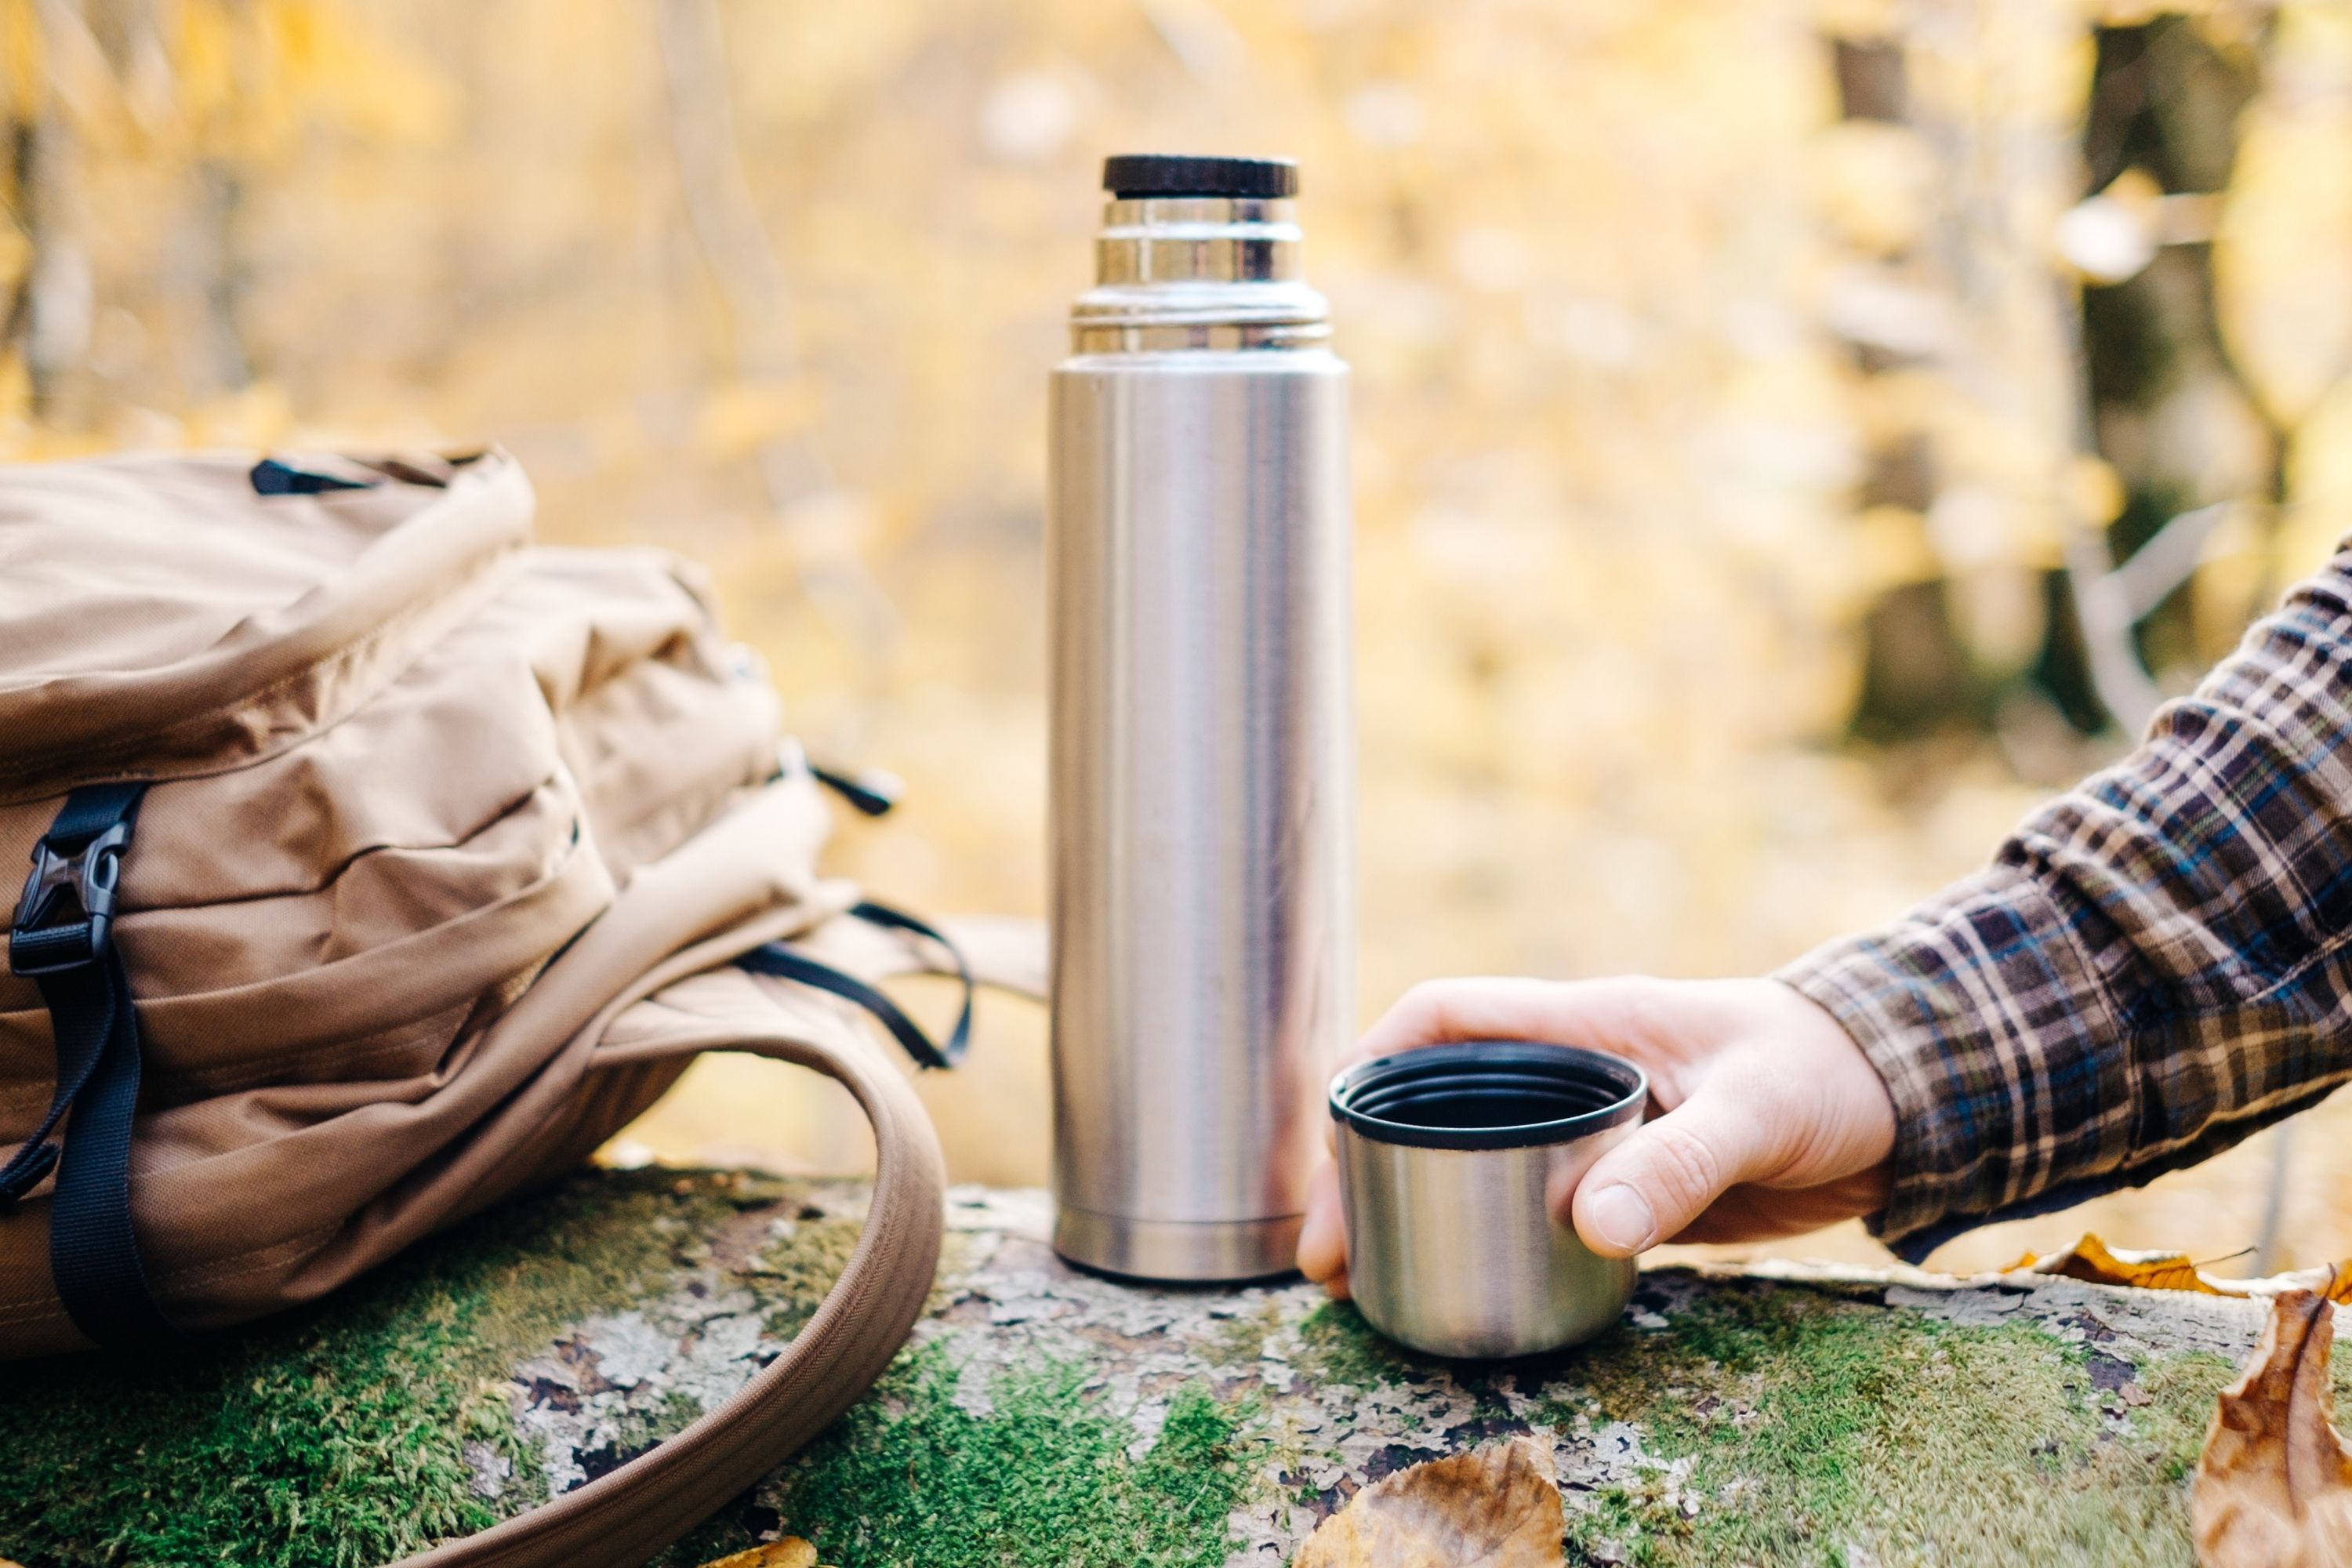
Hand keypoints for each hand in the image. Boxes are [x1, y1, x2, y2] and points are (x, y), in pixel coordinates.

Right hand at [1296, 976, 1897, 1297]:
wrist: (1902, 1099)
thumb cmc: (1825, 1071)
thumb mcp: (1753, 1111)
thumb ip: (1677, 1163)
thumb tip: (1586, 1227)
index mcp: (1582, 1024)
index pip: (1442, 1017)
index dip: (1372, 1058)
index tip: (1330, 1126)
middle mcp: (1568, 1071)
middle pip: (1430, 1104)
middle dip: (1360, 1166)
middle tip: (1328, 1252)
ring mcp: (1588, 1131)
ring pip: (1463, 1161)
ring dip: (1404, 1210)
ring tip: (1357, 1283)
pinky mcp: (1619, 1186)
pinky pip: (1521, 1210)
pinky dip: (1472, 1243)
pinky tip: (1447, 1289)